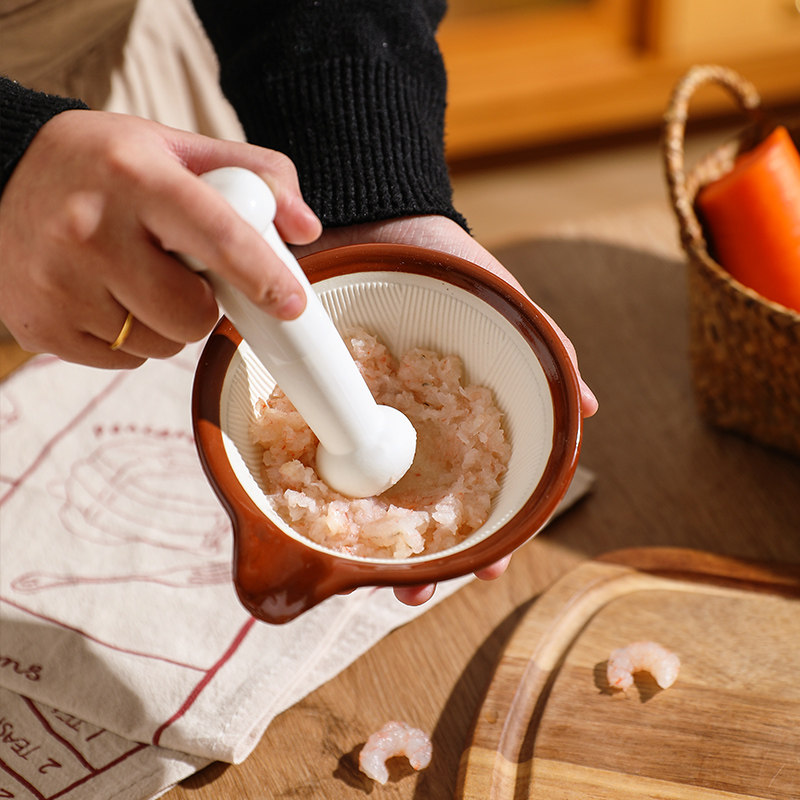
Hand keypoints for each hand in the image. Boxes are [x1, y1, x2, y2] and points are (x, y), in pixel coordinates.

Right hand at [0, 109, 320, 367]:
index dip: (262, 276)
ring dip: (166, 323)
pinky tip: (106, 296)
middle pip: (192, 315)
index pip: (217, 236)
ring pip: (161, 346)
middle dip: (203, 305)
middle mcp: (92, 231)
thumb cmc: (102, 165)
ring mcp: (60, 284)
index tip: (292, 304)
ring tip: (135, 277)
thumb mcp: (174, 147)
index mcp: (136, 177)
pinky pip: (125, 361)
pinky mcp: (42, 326)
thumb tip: (306, 229)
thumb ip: (252, 175)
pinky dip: (131, 338)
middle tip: (181, 273)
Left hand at [293, 215, 597, 604]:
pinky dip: (316, 486)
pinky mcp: (320, 399)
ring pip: (370, 494)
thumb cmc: (450, 266)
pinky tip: (311, 520)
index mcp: (464, 420)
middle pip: (424, 510)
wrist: (377, 217)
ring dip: (370, 541)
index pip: (484, 494)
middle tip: (410, 591)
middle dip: (425, 557)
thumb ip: (549, 350)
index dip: (487, 536)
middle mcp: (415, 429)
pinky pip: (315, 449)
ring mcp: (365, 418)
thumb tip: (590, 410)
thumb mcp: (506, 303)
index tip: (483, 573)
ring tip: (363, 575)